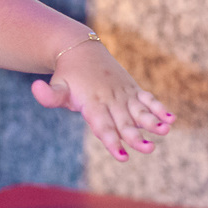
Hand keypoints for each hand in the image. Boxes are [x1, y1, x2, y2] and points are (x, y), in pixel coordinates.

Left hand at [30, 42, 174, 161]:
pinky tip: (171, 119)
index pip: (103, 126)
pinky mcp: (132, 90)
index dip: (112, 141)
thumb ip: (49, 95)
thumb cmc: (67, 76)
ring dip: (153, 121)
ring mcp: (123, 94)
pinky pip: (148, 99)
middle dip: (136, 136)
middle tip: (148, 149)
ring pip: (139, 110)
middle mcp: (110, 100)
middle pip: (124, 122)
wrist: (81, 50)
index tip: (122, 156)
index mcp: (92, 103)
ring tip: (165, 131)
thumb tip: (35, 87)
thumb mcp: (57, 86)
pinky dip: (159, 108)